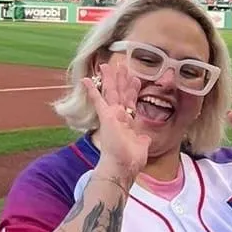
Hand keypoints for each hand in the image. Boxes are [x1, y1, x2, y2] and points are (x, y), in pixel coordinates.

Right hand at [84, 61, 150, 178]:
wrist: (122, 167)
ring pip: (111, 92)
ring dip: (111, 78)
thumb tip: (145, 139)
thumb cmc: (131, 160)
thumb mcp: (141, 147)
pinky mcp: (106, 116)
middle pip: (120, 93)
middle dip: (121, 79)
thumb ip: (142, 140)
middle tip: (121, 64)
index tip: (135, 78)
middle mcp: (118, 116)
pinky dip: (92, 90)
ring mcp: (111, 115)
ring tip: (109, 64)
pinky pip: (98, 100)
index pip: (130, 101)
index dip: (133, 89)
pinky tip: (87, 79)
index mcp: (127, 122)